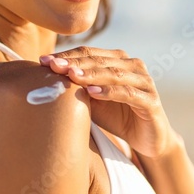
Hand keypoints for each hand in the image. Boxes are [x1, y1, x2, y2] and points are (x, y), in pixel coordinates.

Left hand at [39, 47, 179, 157]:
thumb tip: (45, 78)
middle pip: (99, 60)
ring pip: (113, 73)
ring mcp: (144, 81)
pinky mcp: (151, 100)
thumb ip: (77, 87)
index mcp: (118, 60)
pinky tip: (92, 92)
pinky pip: (128, 93)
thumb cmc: (116, 116)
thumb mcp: (92, 100)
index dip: (66, 55)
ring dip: (90, 74)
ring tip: (69, 75)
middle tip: (52, 65)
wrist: (147, 139)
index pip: (88, 53)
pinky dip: (109, 91)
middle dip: (74, 62)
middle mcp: (133, 65)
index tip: (42, 61)